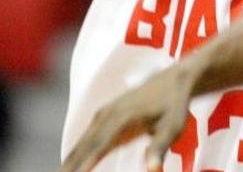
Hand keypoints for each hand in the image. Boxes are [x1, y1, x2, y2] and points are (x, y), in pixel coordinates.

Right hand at [58, 65, 196, 171]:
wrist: (173, 80)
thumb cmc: (174, 106)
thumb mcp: (173, 127)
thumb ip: (160, 148)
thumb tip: (153, 169)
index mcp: (124, 118)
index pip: (101, 145)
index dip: (87, 162)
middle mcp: (108, 115)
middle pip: (84, 146)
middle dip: (70, 166)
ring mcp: (103, 115)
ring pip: (81, 143)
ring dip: (68, 162)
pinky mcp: (103, 117)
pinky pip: (85, 140)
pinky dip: (74, 154)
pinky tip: (68, 167)